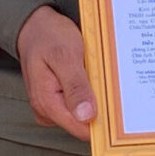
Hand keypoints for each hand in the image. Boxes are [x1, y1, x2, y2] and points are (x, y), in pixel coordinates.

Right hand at [17, 6, 96, 140]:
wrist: (35, 26)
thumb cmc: (48, 36)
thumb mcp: (65, 56)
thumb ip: (75, 86)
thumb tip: (86, 116)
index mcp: (46, 103)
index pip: (81, 129)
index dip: (102, 122)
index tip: (119, 108)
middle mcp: (47, 111)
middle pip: (84, 124)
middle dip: (101, 108)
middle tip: (108, 82)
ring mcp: (52, 108)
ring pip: (84, 115)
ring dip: (97, 98)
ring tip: (98, 75)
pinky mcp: (58, 102)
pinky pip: (80, 105)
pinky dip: (91, 93)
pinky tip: (93, 77)